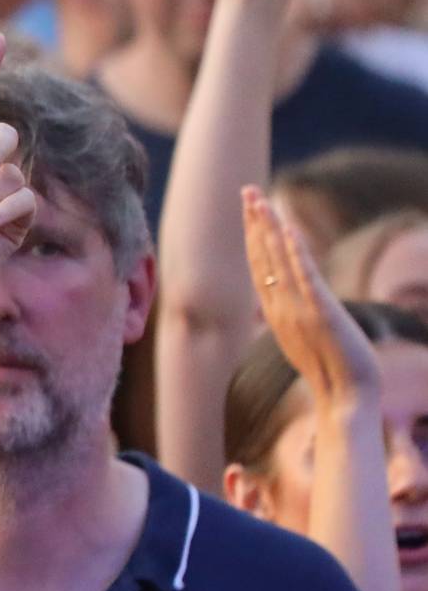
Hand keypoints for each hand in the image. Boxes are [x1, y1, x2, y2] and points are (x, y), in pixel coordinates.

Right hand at [244, 185, 380, 406]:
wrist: (345, 399)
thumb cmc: (333, 372)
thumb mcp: (307, 339)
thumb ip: (296, 317)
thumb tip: (290, 307)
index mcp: (276, 312)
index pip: (260, 266)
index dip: (253, 236)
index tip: (250, 209)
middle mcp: (280, 308)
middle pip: (261, 257)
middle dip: (254, 223)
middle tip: (246, 191)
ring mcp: (298, 311)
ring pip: (277, 262)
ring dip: (267, 228)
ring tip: (260, 200)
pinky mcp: (321, 314)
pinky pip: (305, 277)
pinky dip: (295, 252)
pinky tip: (289, 230)